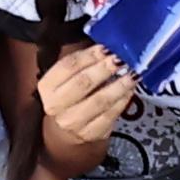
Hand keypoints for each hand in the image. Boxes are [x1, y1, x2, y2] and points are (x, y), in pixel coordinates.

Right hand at [34, 41, 141, 169]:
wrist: (67, 133)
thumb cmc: (70, 98)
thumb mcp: (68, 78)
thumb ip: (83, 63)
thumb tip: (107, 47)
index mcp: (47, 86)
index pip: (68, 66)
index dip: (89, 56)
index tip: (106, 48)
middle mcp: (56, 105)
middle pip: (83, 83)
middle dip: (105, 69)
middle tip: (121, 59)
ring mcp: (73, 122)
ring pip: (100, 100)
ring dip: (119, 85)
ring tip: (131, 74)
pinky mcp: (91, 133)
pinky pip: (111, 114)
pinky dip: (123, 100)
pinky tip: (130, 90)